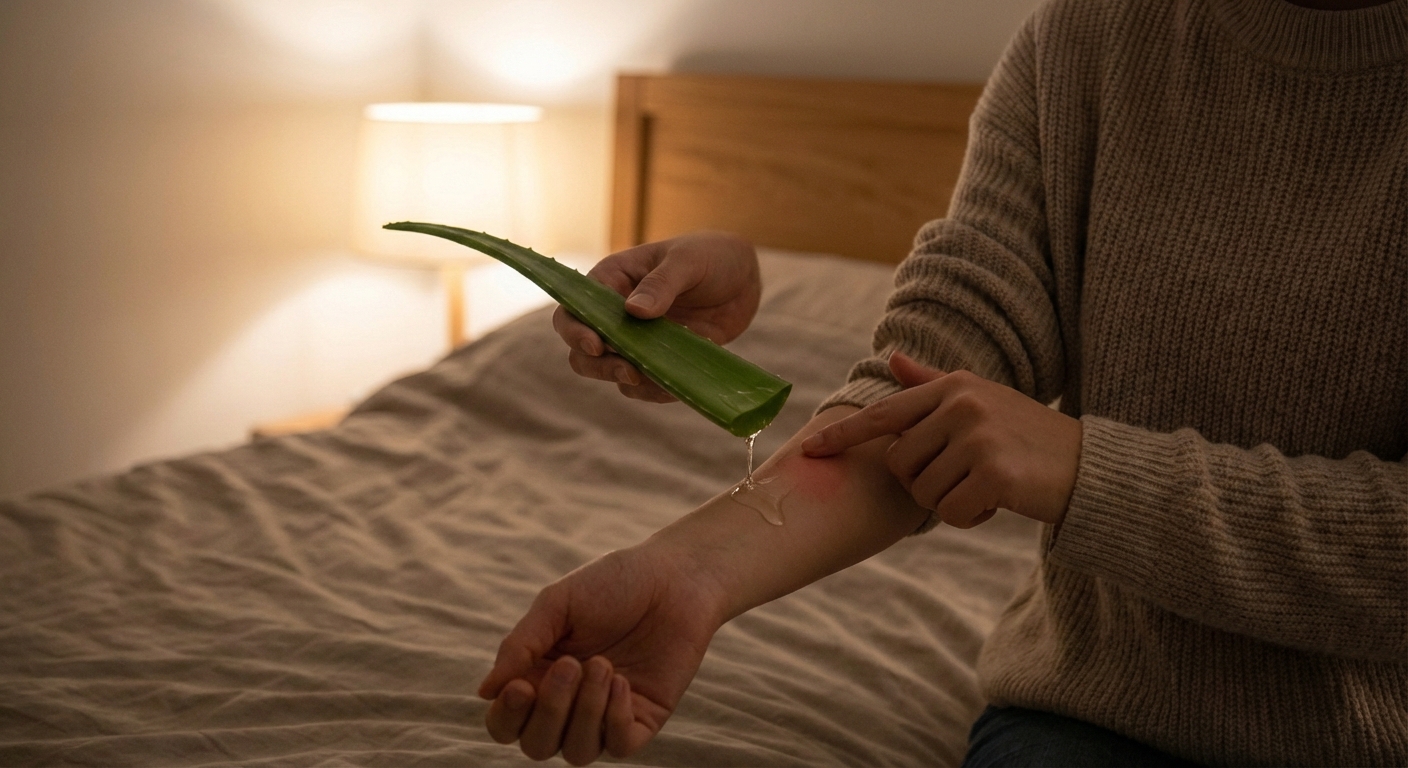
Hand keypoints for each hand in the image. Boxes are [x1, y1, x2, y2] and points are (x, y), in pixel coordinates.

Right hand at [478, 542, 725, 764]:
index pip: (506, 722)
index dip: (507, 716)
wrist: (676, 577)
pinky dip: (614, 718)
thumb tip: (485, 692)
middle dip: (550, 711)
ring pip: (577, 752)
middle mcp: (569, 703)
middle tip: (572, 664)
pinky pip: (618, 746)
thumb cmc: (613, 584)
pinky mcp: (643, 719)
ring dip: (585, 711)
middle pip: (537, 745)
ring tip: (604, 665)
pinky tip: (623, 682)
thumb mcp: (558, 603)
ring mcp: (606, 714)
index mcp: (539, 676)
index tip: (522, 686)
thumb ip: (521, 646)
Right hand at [554, 231, 760, 401]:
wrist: (744, 278)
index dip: (576, 330)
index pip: (575, 308)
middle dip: (599, 365)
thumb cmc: (710, 255)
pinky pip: (644, 385)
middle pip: (582, 348)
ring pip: (608, 370)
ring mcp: (636, 339)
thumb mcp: (687, 261)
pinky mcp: (659, 359)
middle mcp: (616, 313)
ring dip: (625, 380)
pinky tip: (674, 385)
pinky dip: (654, 390)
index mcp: (612, 280)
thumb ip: (661, 284)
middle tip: (630, 371)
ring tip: (655, 378)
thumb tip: (633, 311)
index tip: (597, 344)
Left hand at [801, 352, 1081, 527]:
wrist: (1091, 468)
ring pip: (923, 492)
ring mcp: (978, 437)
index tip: (810, 450)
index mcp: (953, 387)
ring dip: (950, 502)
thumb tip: (893, 359)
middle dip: (925, 483)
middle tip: (965, 478)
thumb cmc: (1030, 437)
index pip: (884, 414)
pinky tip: (999, 503)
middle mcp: (961, 405)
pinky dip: (971, 518)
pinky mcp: (994, 472)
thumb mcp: (983, 399)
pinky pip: (951, 512)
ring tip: (987, 487)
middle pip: (899, 465)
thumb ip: (933, 384)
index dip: (843, 435)